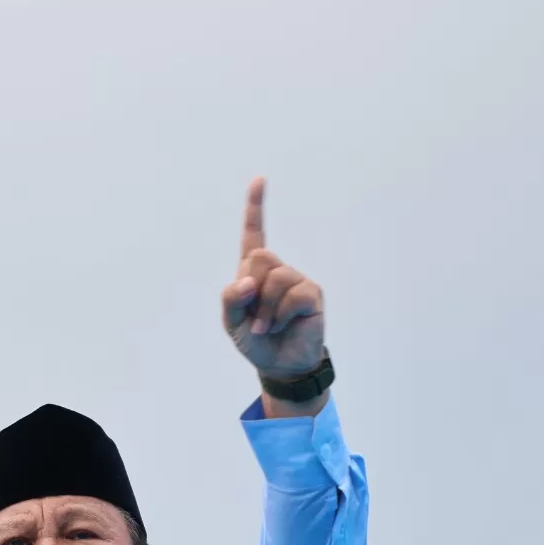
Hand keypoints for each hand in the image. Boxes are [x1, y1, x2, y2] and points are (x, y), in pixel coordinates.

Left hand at [221, 177, 327, 401]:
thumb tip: (249, 281)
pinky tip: (280, 326)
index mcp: (254, 271)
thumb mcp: (231, 322)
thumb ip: (231, 298)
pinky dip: (279, 315)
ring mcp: (297, 280)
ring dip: (264, 310)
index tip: (260, 180)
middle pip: (260, 256)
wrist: (279, 365)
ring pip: (274, 278)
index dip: (255, 207)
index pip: (254, 233)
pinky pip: (292, 295)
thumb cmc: (255, 340)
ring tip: (267, 327)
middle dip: (251, 289)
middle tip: (254, 315)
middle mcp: (277, 270)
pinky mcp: (312, 294)